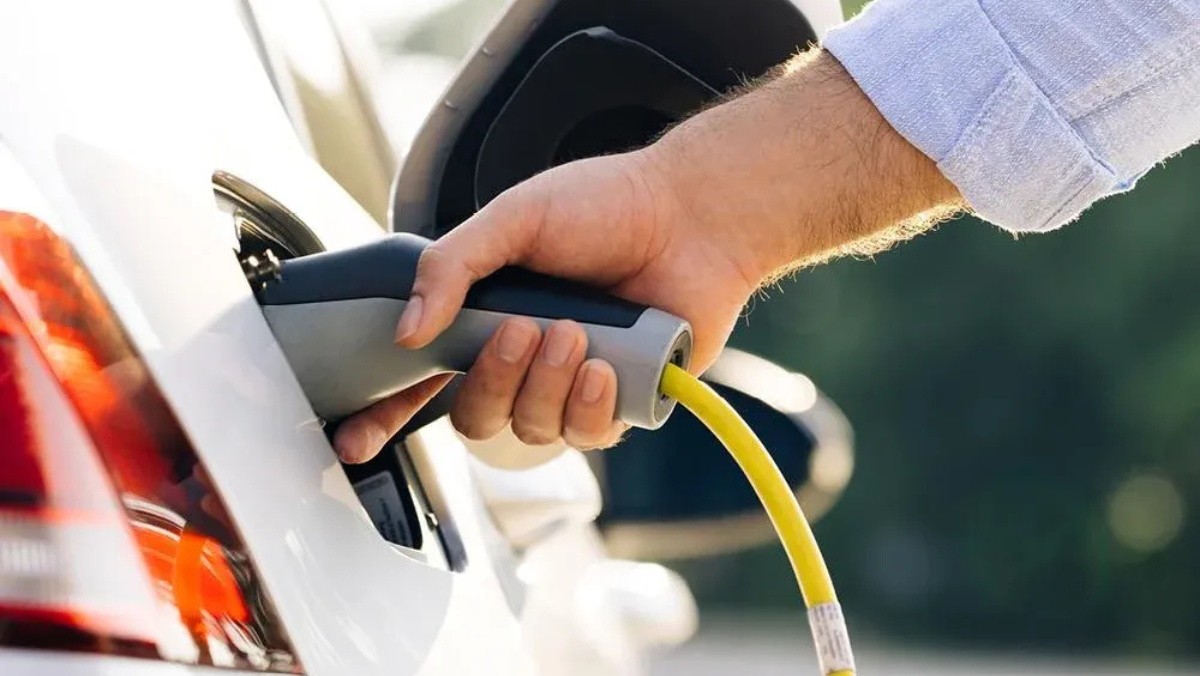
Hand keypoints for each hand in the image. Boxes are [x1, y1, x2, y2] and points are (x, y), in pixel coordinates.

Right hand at [333, 50, 960, 462]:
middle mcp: (522, 361)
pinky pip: (585, 436)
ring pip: (529, 431)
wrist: (691, 216)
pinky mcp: (617, 404)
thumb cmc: (606, 205)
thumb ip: (452, 267)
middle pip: (474, 417)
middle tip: (524, 330)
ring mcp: (568, 386)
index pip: (423, 380)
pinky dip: (589, 403)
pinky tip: (606, 365)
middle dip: (492, 381)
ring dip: (547, 385)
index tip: (354, 439)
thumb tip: (408, 328)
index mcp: (484, 317)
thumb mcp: (515, 217)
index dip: (386, 415)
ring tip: (577, 333)